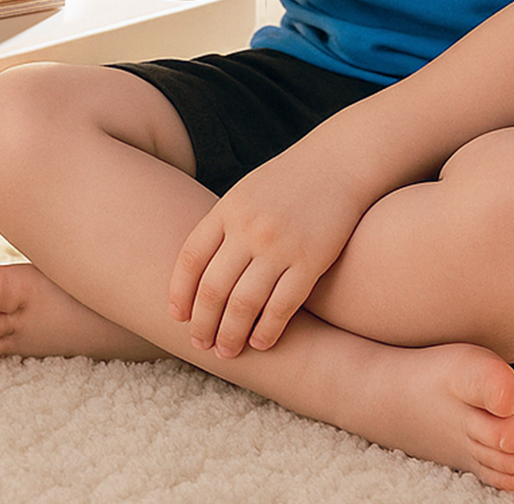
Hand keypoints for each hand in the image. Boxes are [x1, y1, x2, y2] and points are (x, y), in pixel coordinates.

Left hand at [168, 144, 365, 358]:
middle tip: (200, 344)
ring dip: (232, 334)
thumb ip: (222, 227)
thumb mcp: (245, 194)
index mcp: (227, 210)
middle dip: (203, 322)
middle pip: (213, 287)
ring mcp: (279, 245)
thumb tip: (198, 272)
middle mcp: (248, 228)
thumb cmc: (287, 183)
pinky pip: (282, 305)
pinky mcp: (310, 260)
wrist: (336, 163)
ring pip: (245, 303)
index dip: (179, 292)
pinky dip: (267, 330)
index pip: (190, 259)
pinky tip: (260, 342)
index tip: (177, 317)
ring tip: (227, 351)